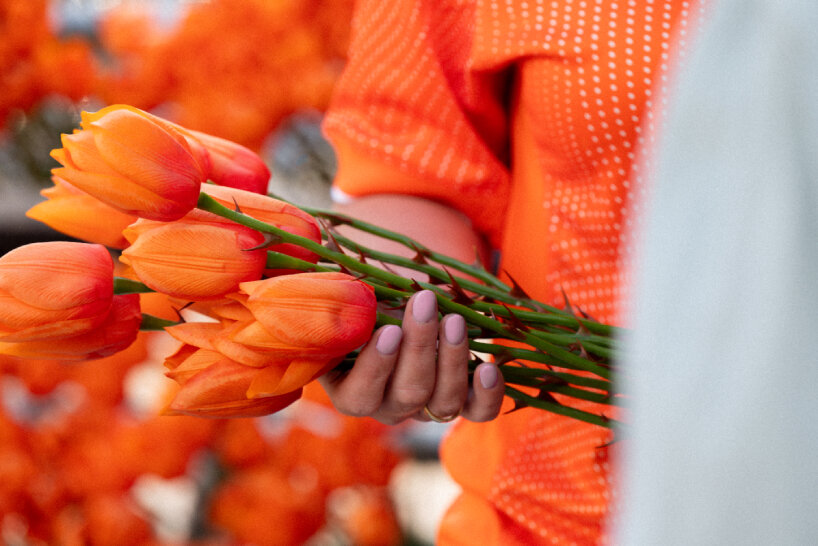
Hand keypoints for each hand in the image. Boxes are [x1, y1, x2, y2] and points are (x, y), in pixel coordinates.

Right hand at [320, 290, 504, 424]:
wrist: (404, 301)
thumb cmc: (369, 299)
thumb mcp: (349, 300)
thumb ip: (342, 304)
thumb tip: (350, 298)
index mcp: (350, 389)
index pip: (359, 397)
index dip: (375, 368)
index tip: (390, 330)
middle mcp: (388, 406)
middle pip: (407, 395)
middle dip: (419, 347)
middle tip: (425, 302)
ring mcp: (427, 407)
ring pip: (443, 403)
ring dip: (451, 360)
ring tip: (453, 320)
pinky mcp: (463, 400)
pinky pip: (479, 412)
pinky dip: (488, 394)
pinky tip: (488, 369)